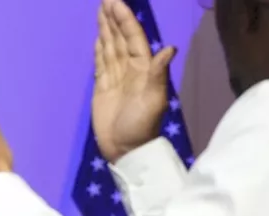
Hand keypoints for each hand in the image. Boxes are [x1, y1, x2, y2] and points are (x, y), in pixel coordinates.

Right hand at [91, 0, 176, 162]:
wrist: (126, 148)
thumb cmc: (142, 125)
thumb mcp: (154, 100)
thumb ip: (158, 74)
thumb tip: (169, 48)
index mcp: (143, 68)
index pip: (133, 38)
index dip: (124, 20)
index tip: (115, 3)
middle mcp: (130, 68)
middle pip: (120, 38)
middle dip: (113, 18)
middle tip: (105, 0)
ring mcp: (115, 77)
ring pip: (110, 47)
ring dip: (106, 29)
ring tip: (101, 11)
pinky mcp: (103, 87)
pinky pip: (101, 62)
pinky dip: (99, 49)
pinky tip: (99, 38)